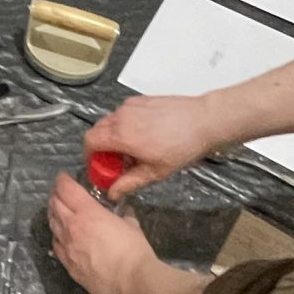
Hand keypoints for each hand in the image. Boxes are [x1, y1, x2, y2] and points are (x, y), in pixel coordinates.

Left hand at [48, 173, 158, 293]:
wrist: (131, 282)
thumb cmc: (134, 250)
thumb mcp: (132, 225)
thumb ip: (124, 215)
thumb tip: (124, 211)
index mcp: (87, 212)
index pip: (66, 189)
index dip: (62, 180)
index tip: (63, 177)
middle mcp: (71, 227)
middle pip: (54, 205)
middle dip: (56, 196)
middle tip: (61, 194)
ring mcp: (67, 247)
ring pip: (52, 225)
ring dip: (54, 215)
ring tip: (59, 212)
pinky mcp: (68, 265)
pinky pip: (56, 245)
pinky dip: (57, 236)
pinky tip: (61, 236)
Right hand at [84, 97, 224, 199]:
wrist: (203, 120)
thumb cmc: (181, 148)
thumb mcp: (155, 172)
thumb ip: (129, 182)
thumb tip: (112, 193)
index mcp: (121, 135)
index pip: (89, 141)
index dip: (89, 156)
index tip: (101, 168)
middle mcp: (120, 116)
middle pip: (97, 131)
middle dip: (101, 148)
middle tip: (117, 163)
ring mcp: (130, 105)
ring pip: (110, 121)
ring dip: (113, 136)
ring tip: (133, 150)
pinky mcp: (140, 99)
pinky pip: (123, 113)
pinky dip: (125, 125)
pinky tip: (144, 135)